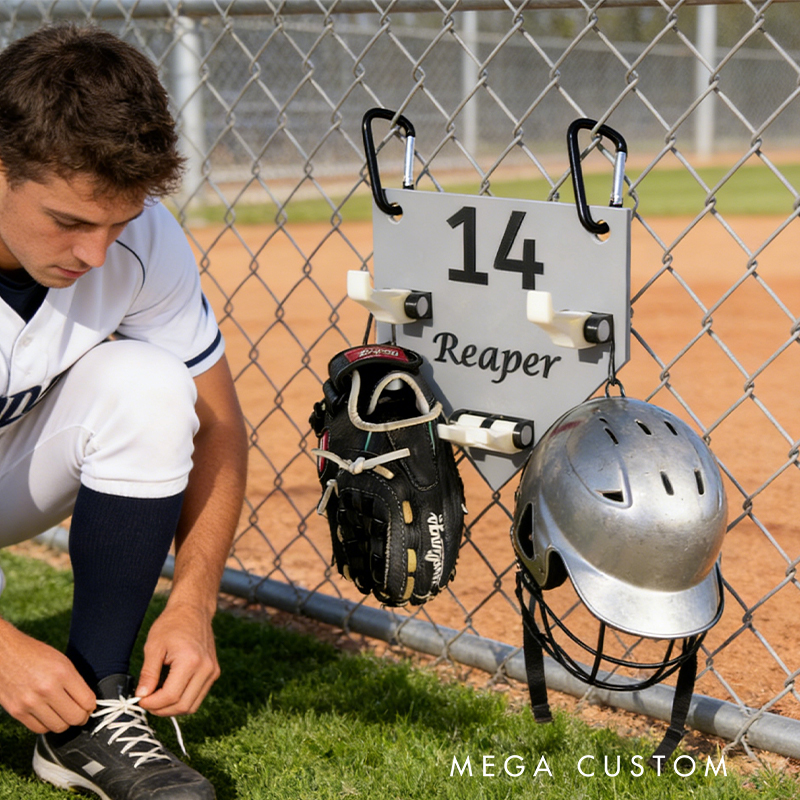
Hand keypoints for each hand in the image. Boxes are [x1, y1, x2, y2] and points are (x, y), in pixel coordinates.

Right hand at [0, 619, 95, 732]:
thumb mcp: (61, 661)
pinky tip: (49, 716)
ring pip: (58, 727)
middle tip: (81, 714)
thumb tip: (87, 703)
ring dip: (65, 723)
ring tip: (64, 714)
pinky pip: (39, 729)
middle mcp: (47, 689)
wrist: (4, 654)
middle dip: (81, 717)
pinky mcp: (17, 712)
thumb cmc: (34, 654)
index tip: (90, 706)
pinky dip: (47, 725)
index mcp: (62, 673)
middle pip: (74, 717)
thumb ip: (75, 682)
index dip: (92, 706)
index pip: (87, 701)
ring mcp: (30, 702)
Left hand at [135, 601, 218, 715]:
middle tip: (146, 702)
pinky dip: (183, 700)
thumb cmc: (172, 624)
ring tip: (157, 699)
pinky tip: (169, 691)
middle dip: (161, 710)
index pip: (171, 696)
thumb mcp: (154, 646)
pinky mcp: (214, 672)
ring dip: (172, 708)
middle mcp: (206, 669)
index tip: (139, 699)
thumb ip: (148, 674)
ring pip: (192, 706)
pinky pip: (198, 696)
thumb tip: (141, 696)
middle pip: (183, 706)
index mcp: (191, 661)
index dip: (152, 703)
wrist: (193, 610)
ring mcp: (212, 672)